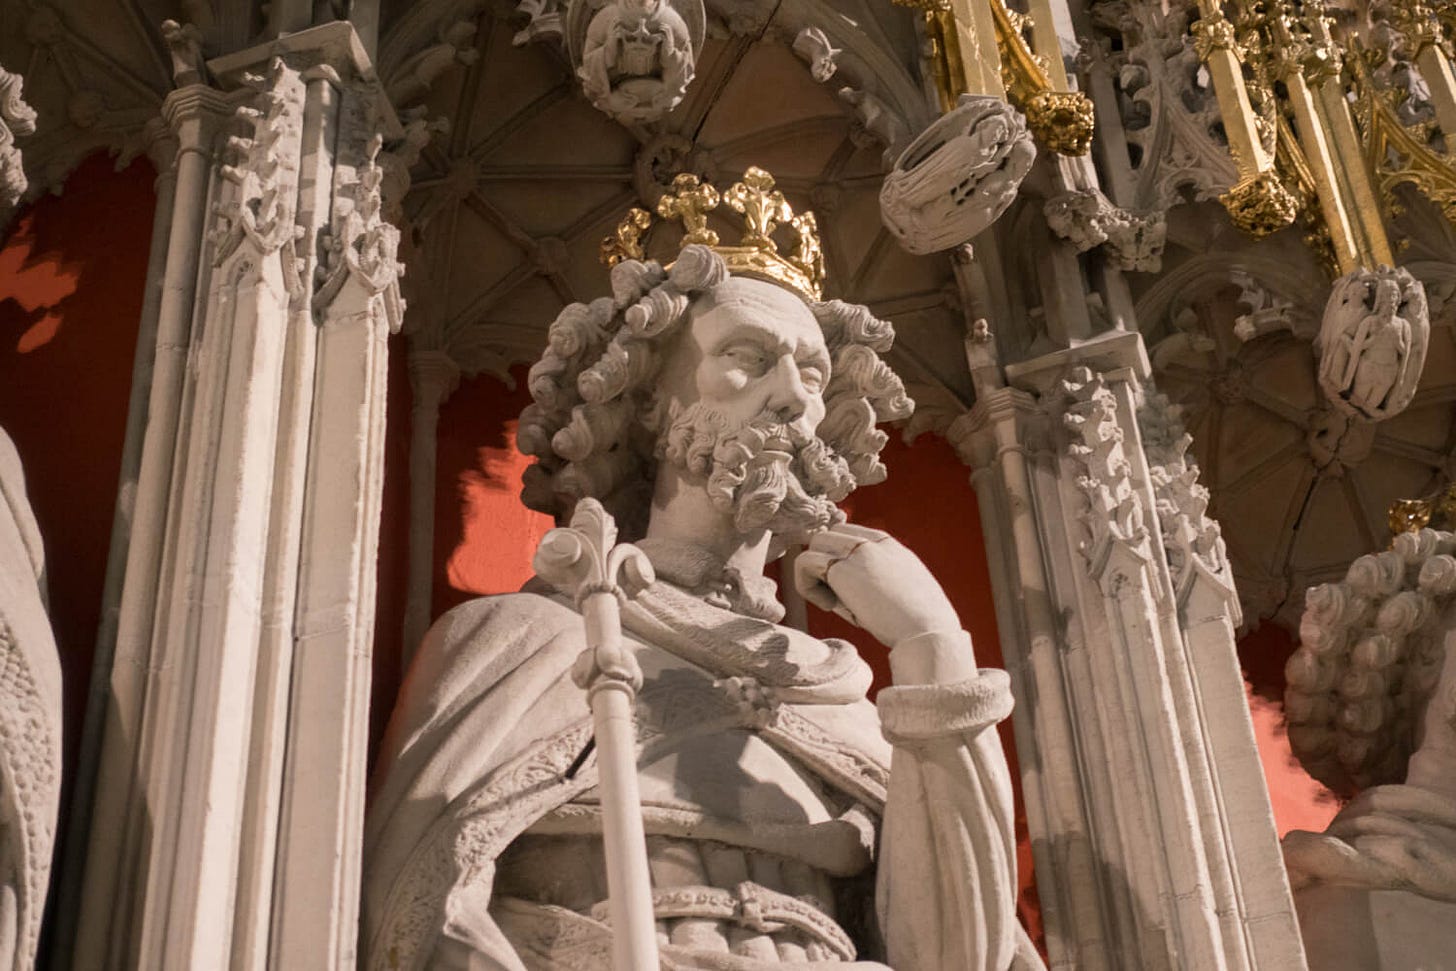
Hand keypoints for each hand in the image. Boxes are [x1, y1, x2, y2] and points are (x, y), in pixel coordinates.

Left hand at [793, 523, 960, 646]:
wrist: (928, 633)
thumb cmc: (918, 625)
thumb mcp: (902, 593)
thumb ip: (878, 582)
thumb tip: (841, 593)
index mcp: (891, 546)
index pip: (850, 534)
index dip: (840, 560)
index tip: (849, 592)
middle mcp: (874, 542)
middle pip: (830, 536)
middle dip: (825, 565)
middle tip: (838, 599)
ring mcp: (858, 551)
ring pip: (815, 543)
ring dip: (815, 574)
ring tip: (833, 603)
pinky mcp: (843, 568)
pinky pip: (804, 562)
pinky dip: (807, 586)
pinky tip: (829, 606)